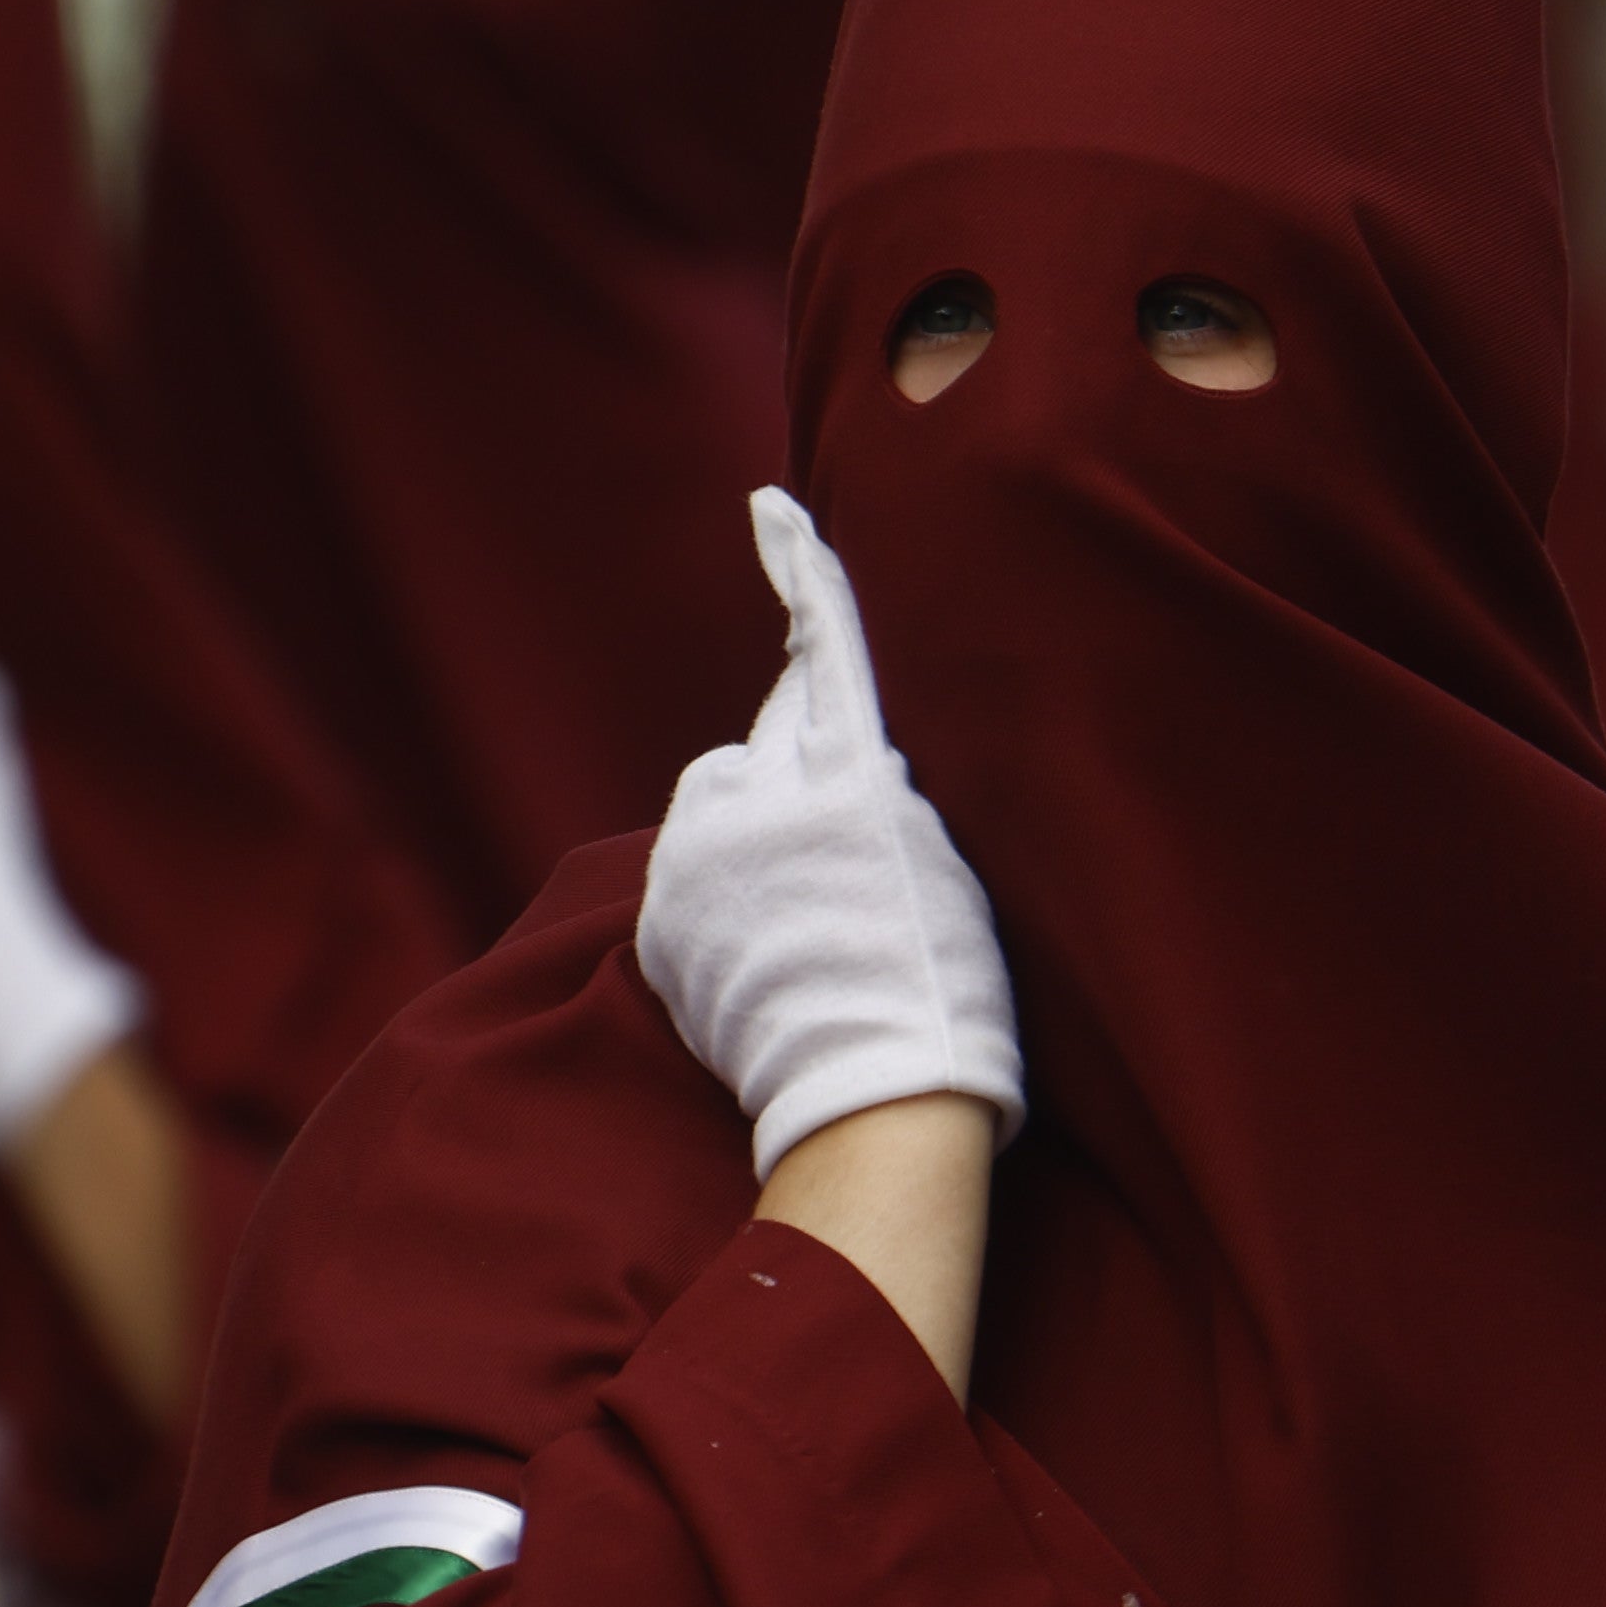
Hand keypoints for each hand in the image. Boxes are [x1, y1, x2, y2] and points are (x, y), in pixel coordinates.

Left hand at [638, 488, 1021, 1173]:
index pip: (824, 651)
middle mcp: (764, 799)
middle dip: (800, 765)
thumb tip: (828, 761)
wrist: (871, 1096)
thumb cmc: (942, 989)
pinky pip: (692, 874)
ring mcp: (701, 858)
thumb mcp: (938, 858)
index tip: (769, 510)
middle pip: (772, 735)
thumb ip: (873, 788)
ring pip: (722, 802)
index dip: (801, 574)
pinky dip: (722, 896)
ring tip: (808, 914)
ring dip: (753, 831)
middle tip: (843, 850)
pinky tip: (771, 953)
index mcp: (851, 777)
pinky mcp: (662, 914)